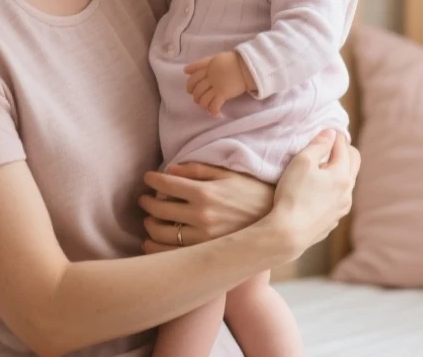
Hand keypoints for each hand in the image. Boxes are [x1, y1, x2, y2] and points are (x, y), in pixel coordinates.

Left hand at [139, 162, 273, 252]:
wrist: (277, 223)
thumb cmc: (254, 193)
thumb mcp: (229, 175)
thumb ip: (198, 170)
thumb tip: (170, 168)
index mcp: (205, 193)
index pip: (166, 185)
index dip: (152, 180)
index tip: (147, 178)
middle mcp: (200, 216)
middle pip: (158, 209)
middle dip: (147, 202)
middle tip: (145, 199)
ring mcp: (201, 238)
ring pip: (159, 232)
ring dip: (149, 224)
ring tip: (150, 220)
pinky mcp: (203, 254)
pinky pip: (169, 253)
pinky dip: (154, 247)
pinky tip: (152, 241)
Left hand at [184, 51, 252, 115]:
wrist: (249, 66)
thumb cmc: (233, 61)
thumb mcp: (215, 58)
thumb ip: (200, 64)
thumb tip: (185, 70)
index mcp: (207, 68)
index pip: (193, 79)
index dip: (189, 86)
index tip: (190, 91)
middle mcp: (210, 77)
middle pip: (197, 90)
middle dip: (196, 97)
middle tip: (199, 100)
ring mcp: (217, 86)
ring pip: (204, 99)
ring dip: (203, 105)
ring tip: (206, 107)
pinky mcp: (224, 94)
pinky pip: (214, 105)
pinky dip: (213, 111)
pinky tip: (216, 114)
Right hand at [266, 129, 359, 258]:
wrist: (288, 234)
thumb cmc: (293, 195)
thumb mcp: (302, 162)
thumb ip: (318, 145)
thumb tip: (330, 133)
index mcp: (342, 174)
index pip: (344, 146)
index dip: (335, 135)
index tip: (328, 130)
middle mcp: (347, 192)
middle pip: (354, 163)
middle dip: (344, 151)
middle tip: (332, 144)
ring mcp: (342, 208)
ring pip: (347, 183)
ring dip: (339, 171)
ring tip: (324, 167)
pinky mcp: (333, 221)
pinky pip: (339, 199)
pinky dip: (333, 189)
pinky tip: (320, 191)